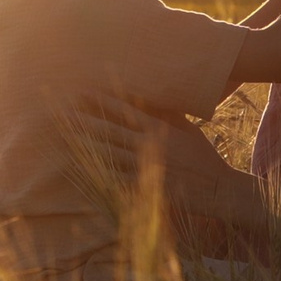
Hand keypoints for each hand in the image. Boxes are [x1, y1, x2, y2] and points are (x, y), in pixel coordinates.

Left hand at [69, 96, 247, 210]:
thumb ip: (165, 113)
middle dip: (84, 120)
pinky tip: (82, 168)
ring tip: (65, 136)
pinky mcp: (145, 188)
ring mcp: (146, 167)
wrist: (218, 188)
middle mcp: (149, 145)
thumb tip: (146, 98)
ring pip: (108, 153)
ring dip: (85, 145)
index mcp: (158, 128)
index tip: (82, 92)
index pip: (124, 110)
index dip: (101, 101)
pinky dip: (97, 172)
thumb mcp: (186, 128)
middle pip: (109, 130)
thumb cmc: (203, 155)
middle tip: (62, 113)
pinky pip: (116, 179)